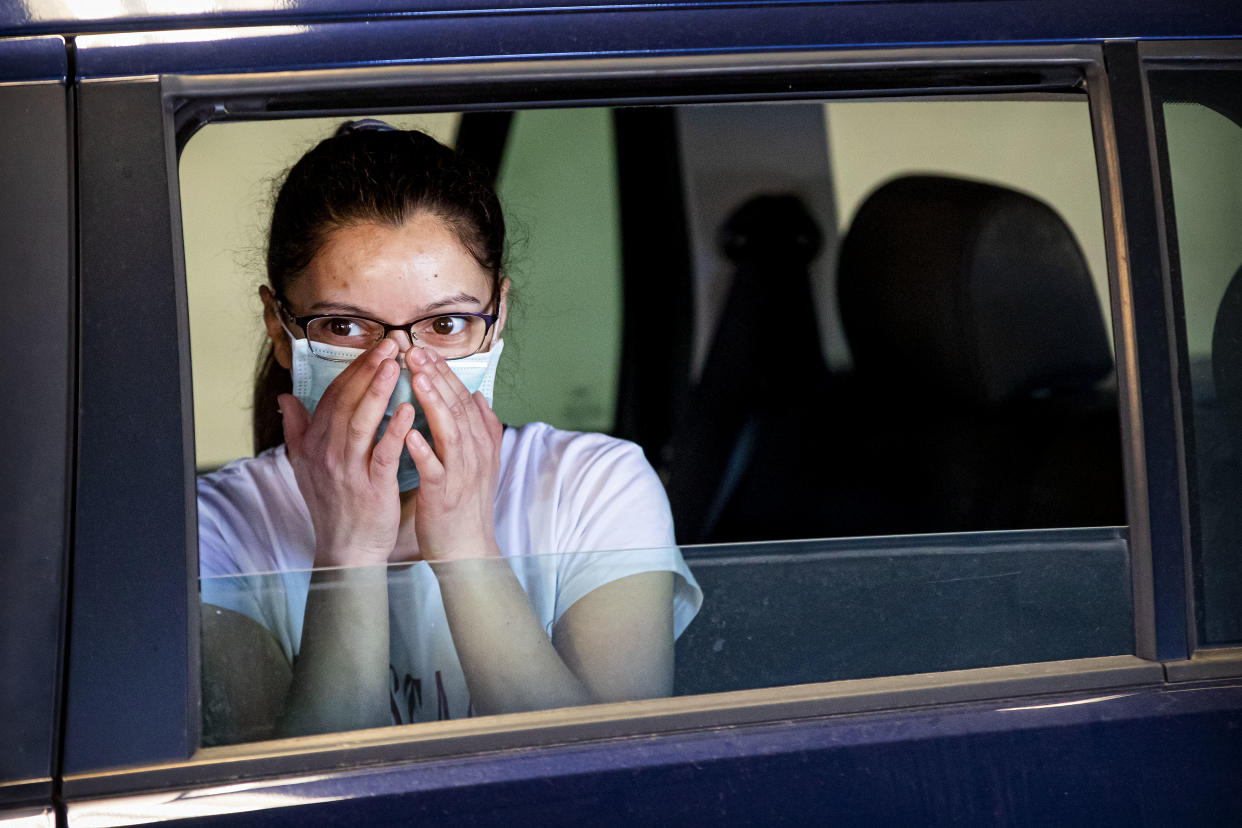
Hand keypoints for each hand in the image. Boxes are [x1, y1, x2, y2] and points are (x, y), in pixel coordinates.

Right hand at [278, 338, 415, 566]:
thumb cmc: (332, 505)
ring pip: (361, 422)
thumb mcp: (305, 466)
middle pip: (346, 402)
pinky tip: (409, 409)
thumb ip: (297, 429)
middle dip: (369, 369)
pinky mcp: (372, 488)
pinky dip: (394, 430)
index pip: (334, 396)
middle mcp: (327, 454)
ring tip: (397, 365)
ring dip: (378, 391)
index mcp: (315, 444)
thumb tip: (285, 398)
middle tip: (392, 343)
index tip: (376, 345)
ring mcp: (348, 471)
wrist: (346, 550)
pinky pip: (383, 454)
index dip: (354, 369)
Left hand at [403, 346, 503, 561]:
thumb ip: (481, 428)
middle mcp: (473, 453)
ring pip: (450, 430)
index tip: (424, 348)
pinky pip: (434, 468)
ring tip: (415, 377)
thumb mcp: (480, 462)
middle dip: (436, 376)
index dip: (444, 372)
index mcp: (478, 442)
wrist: (467, 549)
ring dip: (433, 402)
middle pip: (457, 406)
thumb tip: (479, 397)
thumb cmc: (466, 504)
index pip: (461, 397)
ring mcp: (460, 473)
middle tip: (414, 349)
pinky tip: (409, 432)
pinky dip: (423, 449)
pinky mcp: (445, 495)